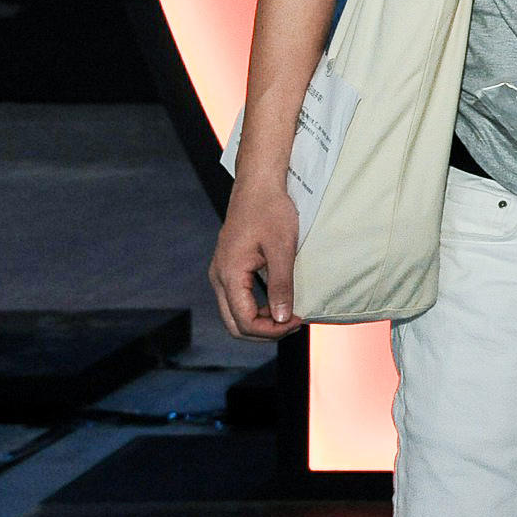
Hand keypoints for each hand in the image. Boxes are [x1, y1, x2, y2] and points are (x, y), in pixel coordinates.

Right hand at [209, 178, 304, 339]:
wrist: (258, 185)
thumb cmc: (271, 211)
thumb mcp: (282, 248)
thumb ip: (281, 285)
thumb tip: (283, 318)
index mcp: (229, 274)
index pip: (244, 321)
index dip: (272, 330)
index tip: (297, 321)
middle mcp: (219, 278)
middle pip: (235, 325)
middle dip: (265, 332)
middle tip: (295, 323)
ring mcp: (221, 273)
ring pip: (235, 315)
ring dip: (261, 322)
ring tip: (290, 315)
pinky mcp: (229, 269)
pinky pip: (238, 300)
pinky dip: (257, 309)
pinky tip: (279, 303)